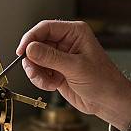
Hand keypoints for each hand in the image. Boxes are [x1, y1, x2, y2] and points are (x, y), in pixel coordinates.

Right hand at [16, 20, 130, 130]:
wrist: (108, 102)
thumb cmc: (102, 81)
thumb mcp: (75, 67)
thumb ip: (51, 57)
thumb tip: (29, 48)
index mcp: (74, 32)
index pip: (45, 28)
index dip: (31, 38)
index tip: (21, 52)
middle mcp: (65, 42)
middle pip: (36, 44)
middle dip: (33, 59)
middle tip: (34, 71)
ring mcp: (59, 57)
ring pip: (34, 59)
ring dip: (36, 72)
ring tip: (47, 83)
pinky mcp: (55, 70)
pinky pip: (38, 71)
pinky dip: (40, 80)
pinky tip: (52, 86)